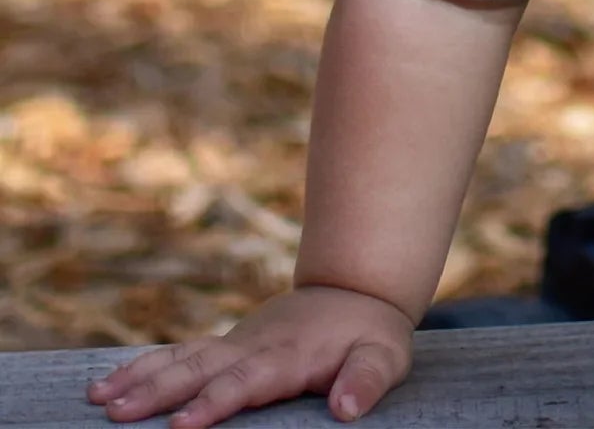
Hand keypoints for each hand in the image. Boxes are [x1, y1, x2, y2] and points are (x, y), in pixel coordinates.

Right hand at [86, 284, 414, 427]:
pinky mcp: (226, 346)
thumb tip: (347, 409)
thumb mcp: (384, 357)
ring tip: (98, 396)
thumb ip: (367, 380)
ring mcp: (235, 343)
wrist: (355, 290)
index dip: (214, 403)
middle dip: (157, 392)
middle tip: (114, 411)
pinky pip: (180, 354)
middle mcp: (253, 347)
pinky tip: (110, 381)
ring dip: (140, 377)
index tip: (180, 425)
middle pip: (199, 369)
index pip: (245, 383)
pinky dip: (146, 365)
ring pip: (182, 359)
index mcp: (287, 356)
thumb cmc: (371, 335)